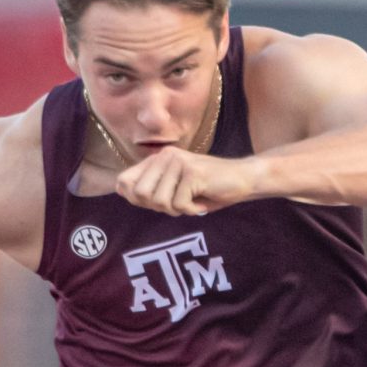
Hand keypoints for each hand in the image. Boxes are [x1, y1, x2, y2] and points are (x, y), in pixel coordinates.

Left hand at [112, 148, 247, 217]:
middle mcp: (164, 156)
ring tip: (193, 200)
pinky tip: (202, 201)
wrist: (243, 179)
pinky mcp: (192, 172)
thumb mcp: (175, 189)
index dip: (136, 200)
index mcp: (157, 158)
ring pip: (160, 201)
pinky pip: (179, 204)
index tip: (161, 201)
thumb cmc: (209, 189)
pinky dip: (192, 209)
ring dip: (178, 209)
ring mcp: (178, 162)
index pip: (124, 182)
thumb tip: (123, 190)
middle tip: (180, 203)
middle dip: (159, 207)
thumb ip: (151, 189)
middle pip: (140, 194)